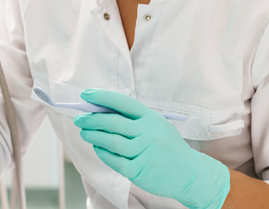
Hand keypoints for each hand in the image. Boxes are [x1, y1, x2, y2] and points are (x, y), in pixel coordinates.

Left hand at [74, 89, 229, 208]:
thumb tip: (102, 111)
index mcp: (152, 118)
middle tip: (79, 118)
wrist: (189, 173)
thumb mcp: (157, 126)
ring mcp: (144, 151)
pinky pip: (115, 160)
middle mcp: (148, 133)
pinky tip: (97, 148)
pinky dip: (103, 153)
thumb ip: (134, 119)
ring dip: (94, 136)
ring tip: (84, 132)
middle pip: (113, 122)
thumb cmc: (167, 146)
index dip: (102, 97)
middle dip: (92, 119)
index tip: (86, 94)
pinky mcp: (139, 170)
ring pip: (111, 141)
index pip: (123, 102)